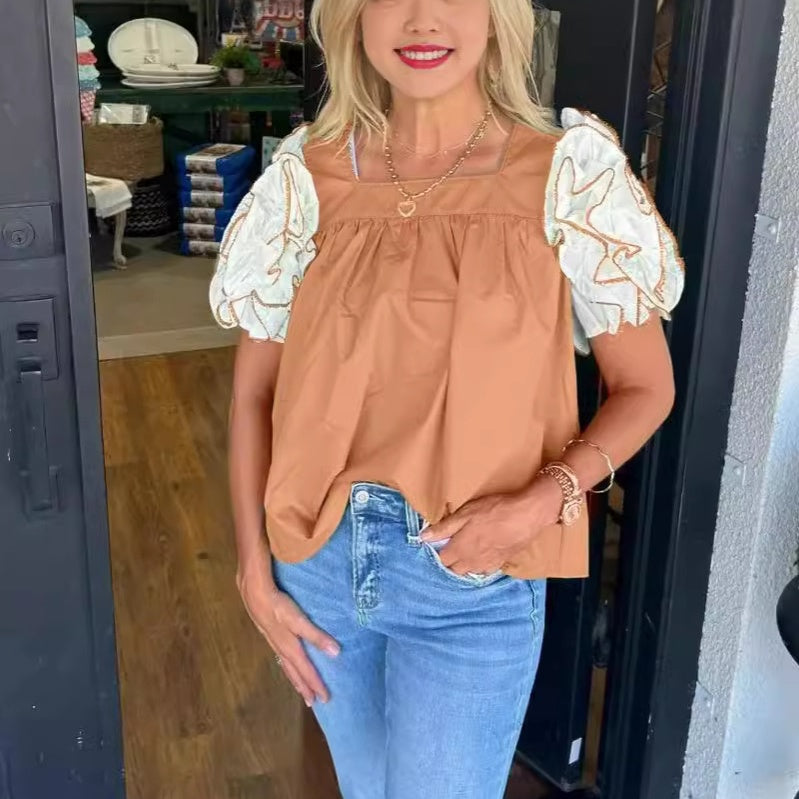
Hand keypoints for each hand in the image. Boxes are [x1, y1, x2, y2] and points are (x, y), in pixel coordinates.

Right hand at [236, 554, 339, 706]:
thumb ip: (315, 635)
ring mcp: (272, 639)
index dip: (315, 683)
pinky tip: (286, 661)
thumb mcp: (297, 619)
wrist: (252, 590)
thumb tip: (335, 653)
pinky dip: (286, 664)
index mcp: (289, 646)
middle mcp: (280, 646)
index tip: (325, 698)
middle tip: (313, 703)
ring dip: (294, 677)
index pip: (305, 670)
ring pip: (285, 664)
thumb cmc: (277, 603)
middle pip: (294, 671)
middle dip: (304, 686)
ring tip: (301, 689)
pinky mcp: (268, 630)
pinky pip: (279, 654)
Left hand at [420, 477, 561, 575]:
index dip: (437, 551)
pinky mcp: (501, 563)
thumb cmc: (494, 511)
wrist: (527, 515)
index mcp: (460, 550)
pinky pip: (485, 571)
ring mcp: (487, 564)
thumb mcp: (466, 514)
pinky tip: (481, 556)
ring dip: (464, 565)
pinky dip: (479, 566)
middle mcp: (471, 562)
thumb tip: (423, 538)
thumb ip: (444, 528)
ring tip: (465, 551)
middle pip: (453, 569)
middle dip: (449, 560)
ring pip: (469, 572)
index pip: (441, 559)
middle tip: (451, 546)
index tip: (438, 542)